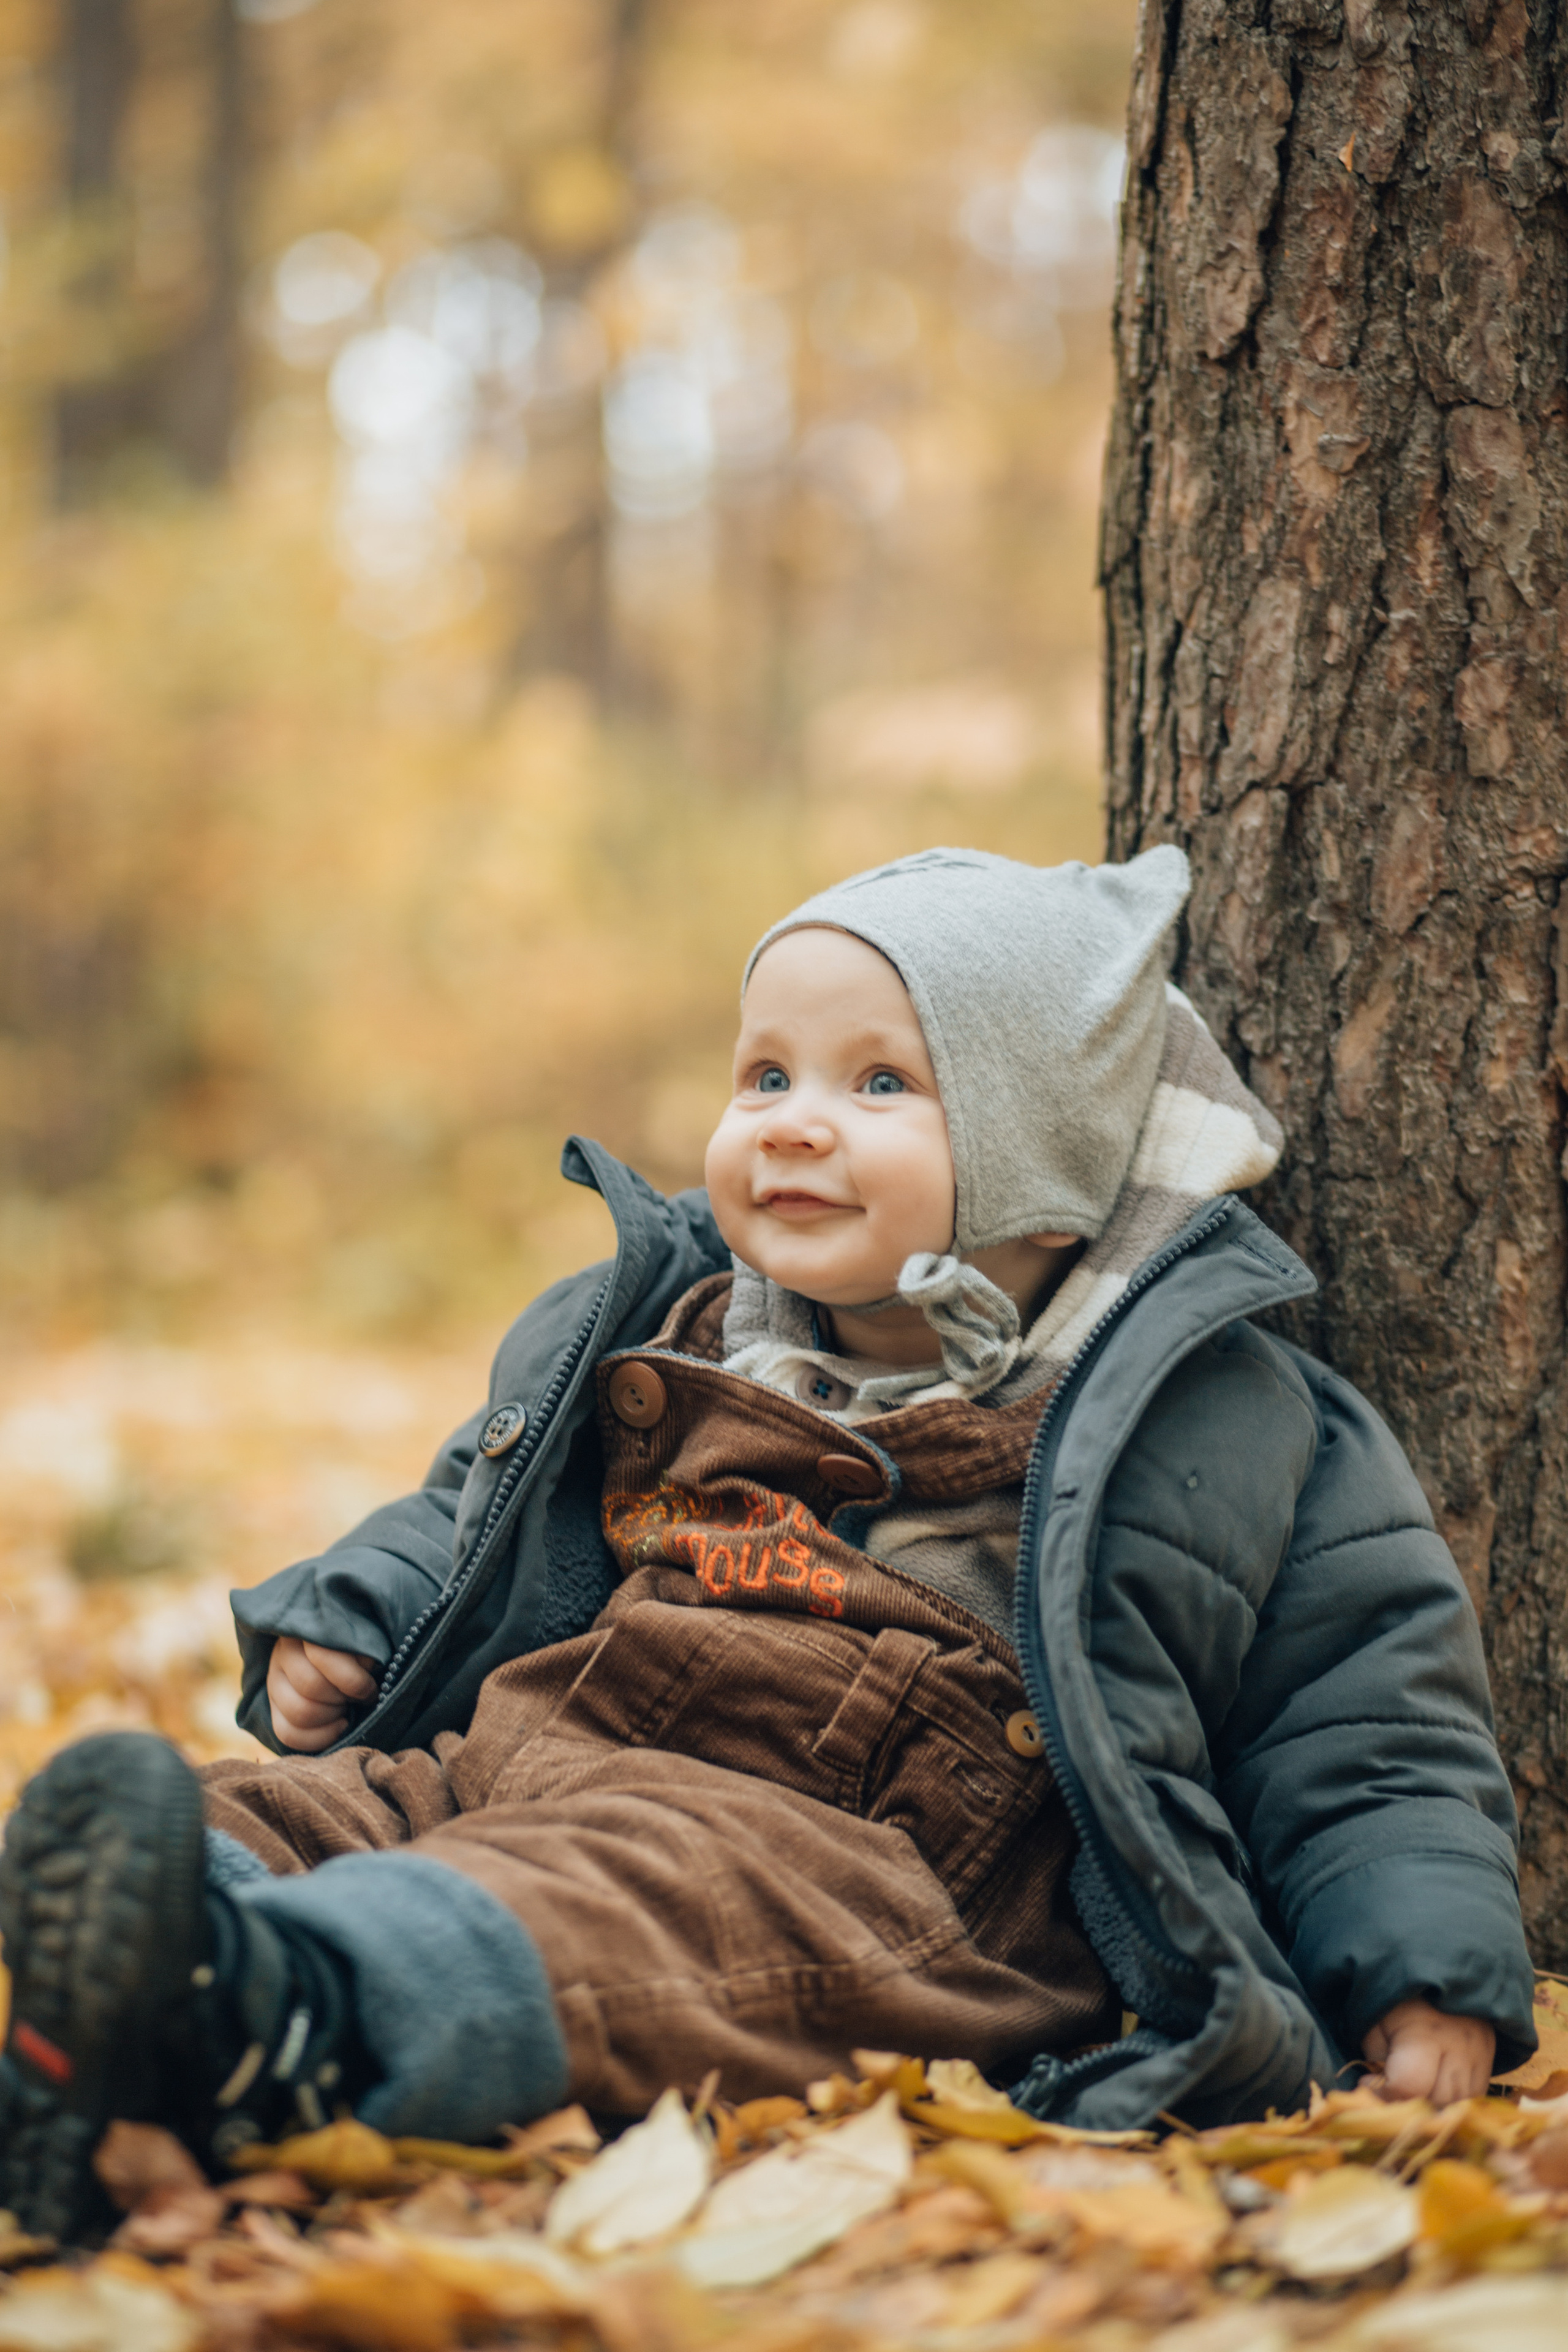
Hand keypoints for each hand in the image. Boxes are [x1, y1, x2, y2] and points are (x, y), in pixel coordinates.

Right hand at [267, 1638, 378, 1752]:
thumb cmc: (356, 1647)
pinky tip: (338, 1726)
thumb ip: (364, 1651)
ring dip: (332, 1717)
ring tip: (347, 1710)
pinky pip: (288, 1734)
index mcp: (308, 1631)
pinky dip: (319, 1738)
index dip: (352, 1680)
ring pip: (299, 1712)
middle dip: (342, 1699)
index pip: (323, 1657)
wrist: (340, 1655)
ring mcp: (274, 1681)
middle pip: (310, 1686)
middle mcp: (284, 1653)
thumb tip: (366, 1670)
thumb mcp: (363, 1640)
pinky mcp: (272, 1707)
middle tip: (357, 1699)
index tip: (370, 1689)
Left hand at [1361, 1999, 1495, 2104]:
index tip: (1368, 2080)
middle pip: (1436, 2100)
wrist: (1442, 1968)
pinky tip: (1433, 2088)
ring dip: (1431, 2104)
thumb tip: (1377, 2083)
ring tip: (1410, 2087)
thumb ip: (1374, 2052)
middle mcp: (1458, 2048)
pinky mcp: (1489, 2059)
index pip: (1410, 2085)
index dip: (1384, 2092)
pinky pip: (1474, 2096)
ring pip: (1458, 2104)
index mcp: (1425, 2033)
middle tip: (1387, 2087)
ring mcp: (1479, 2055)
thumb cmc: (1401, 1994)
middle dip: (1407, 2101)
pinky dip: (1453, 2101)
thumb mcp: (1376, 2016)